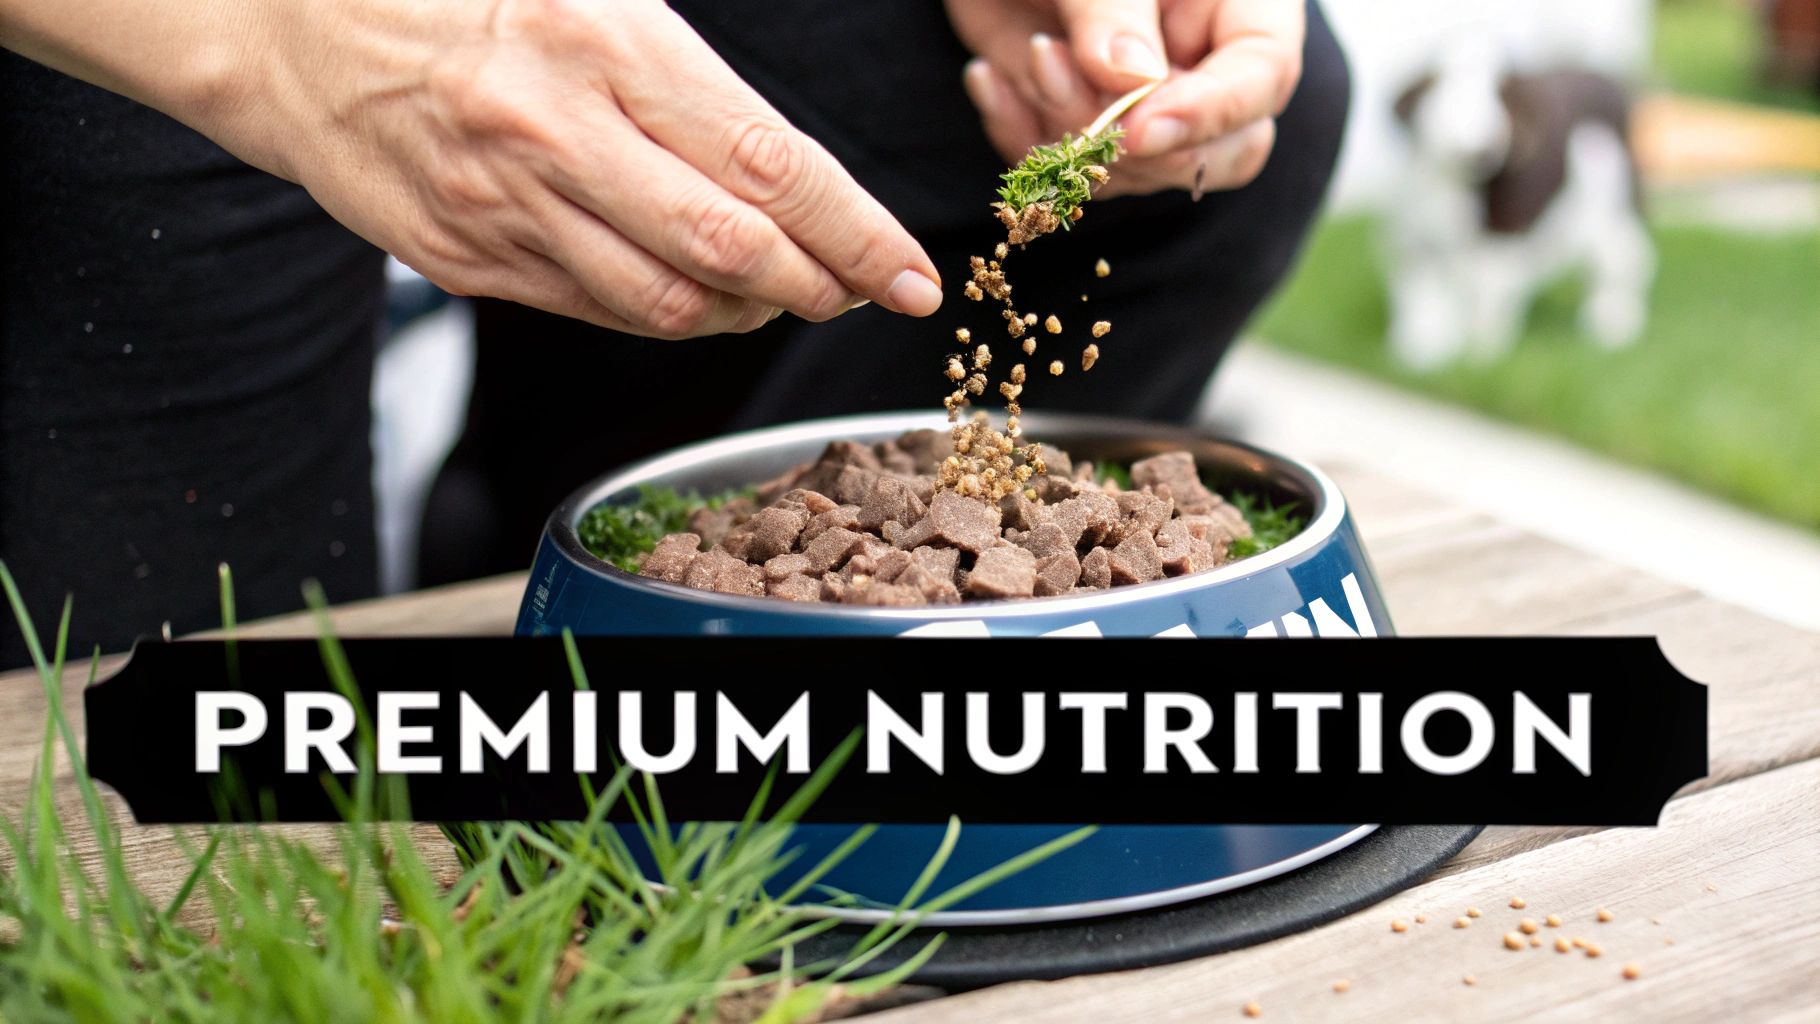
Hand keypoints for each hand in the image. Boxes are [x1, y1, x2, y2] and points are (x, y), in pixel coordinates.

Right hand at [147, 0, 944, 337]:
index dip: (858, 234)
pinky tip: (691, 293)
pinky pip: (595, 313)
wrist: (287, 26)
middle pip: (731, 252)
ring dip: (745, 313)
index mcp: (607, 43)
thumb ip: (694, 82)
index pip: (771, 164)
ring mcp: (506, 206)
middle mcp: (557, 132)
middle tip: (860, 293)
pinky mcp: (466, 260)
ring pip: (666, 304)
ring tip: (779, 292)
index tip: (913, 276)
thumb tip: (792, 179)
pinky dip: (664, 315)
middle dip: (819, 287)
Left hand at [947, 0, 1303, 197]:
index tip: (1139, 131)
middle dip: (1139, 145)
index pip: (1262, 76)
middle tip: (1070, 87)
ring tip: (1032, 53)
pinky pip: (1069, 169)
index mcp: (1237, 4)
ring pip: (1138, 170)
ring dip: (1070, 130)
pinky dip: (1020, 135)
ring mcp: (1147, 102)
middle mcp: (1204, 61)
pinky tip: (987, 77)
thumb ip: (1113, 9)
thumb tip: (1134, 81)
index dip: (1210, 113)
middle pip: (1225, 150)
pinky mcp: (1084, 123)